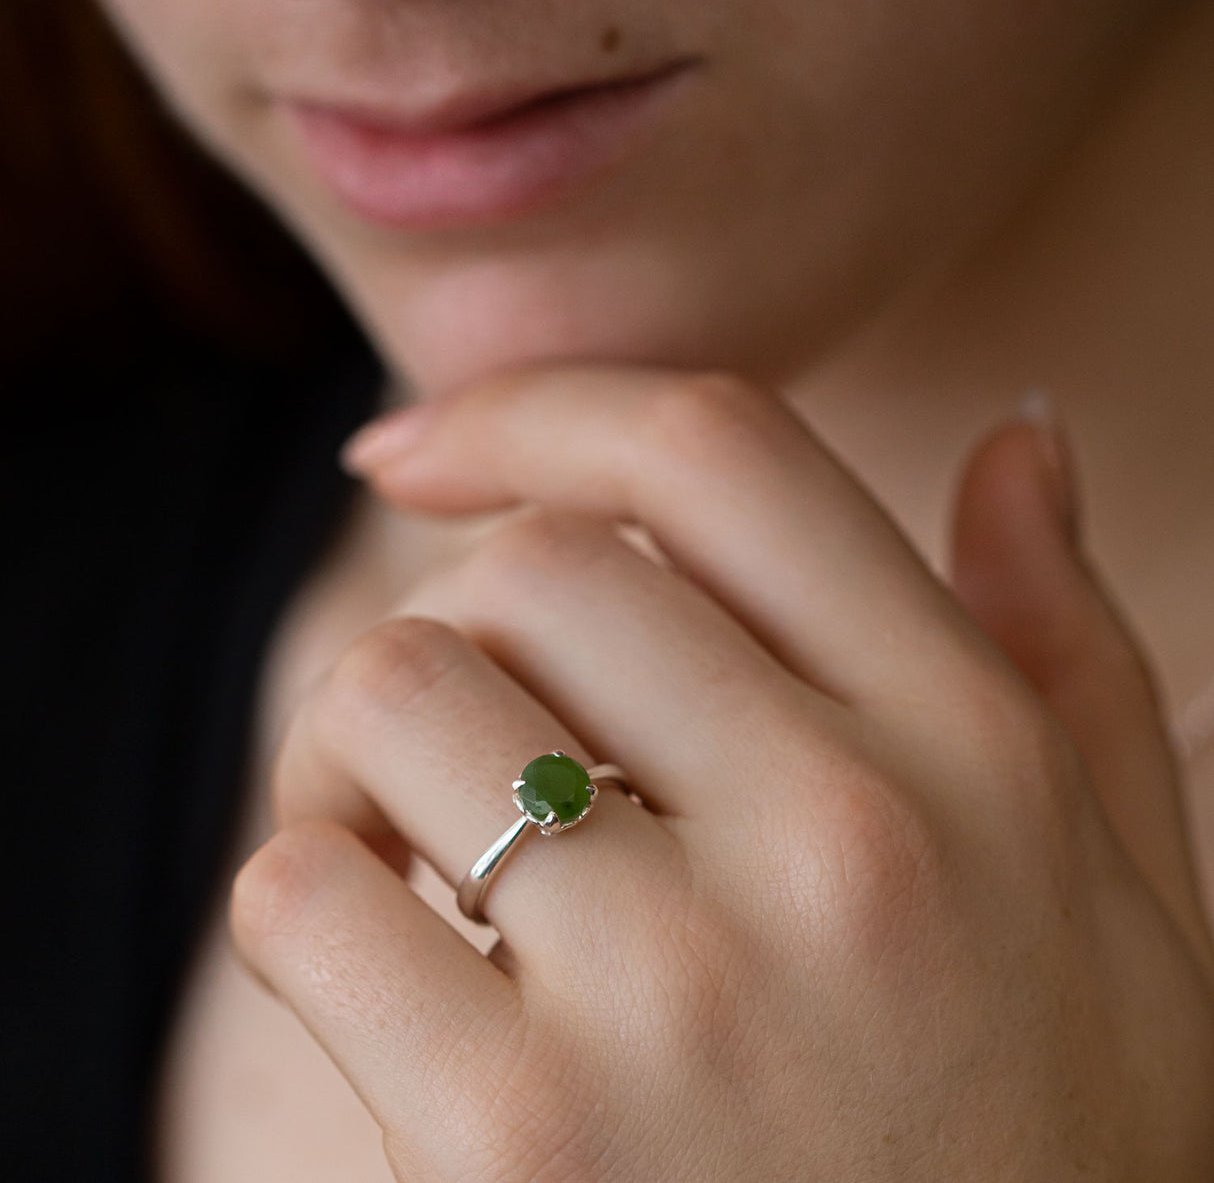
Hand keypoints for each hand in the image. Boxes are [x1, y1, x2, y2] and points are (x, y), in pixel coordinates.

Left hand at [230, 367, 1213, 1179]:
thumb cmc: (1043, 1144)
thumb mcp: (1126, 885)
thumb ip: (1072, 641)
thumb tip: (1022, 432)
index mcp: (969, 748)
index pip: (717, 454)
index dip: (538, 408)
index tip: (417, 449)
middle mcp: (840, 839)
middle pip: (530, 568)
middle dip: (454, 623)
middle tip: (458, 731)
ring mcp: (678, 991)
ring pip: (392, 692)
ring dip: (353, 747)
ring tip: (408, 842)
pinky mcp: (519, 1142)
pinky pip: (302, 891)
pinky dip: (303, 900)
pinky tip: (382, 967)